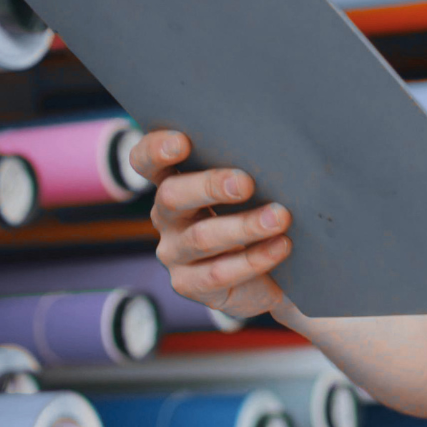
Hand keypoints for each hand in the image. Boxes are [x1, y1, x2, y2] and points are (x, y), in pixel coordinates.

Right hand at [129, 129, 294, 319]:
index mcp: (173, 181)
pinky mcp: (189, 284)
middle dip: (209, 186)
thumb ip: (247, 169)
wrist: (273, 275)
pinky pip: (219, 272)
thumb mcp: (250, 190)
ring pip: (201, 237)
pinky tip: (281, 246)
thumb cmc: (258, 214)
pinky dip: (254, 258)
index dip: (156, 149)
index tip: (182, 142)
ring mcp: (174, 253)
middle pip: (172, 196)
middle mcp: (166, 216)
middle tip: (246, 183)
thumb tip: (273, 151)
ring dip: (244, 226)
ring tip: (279, 217)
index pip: (146, 161)